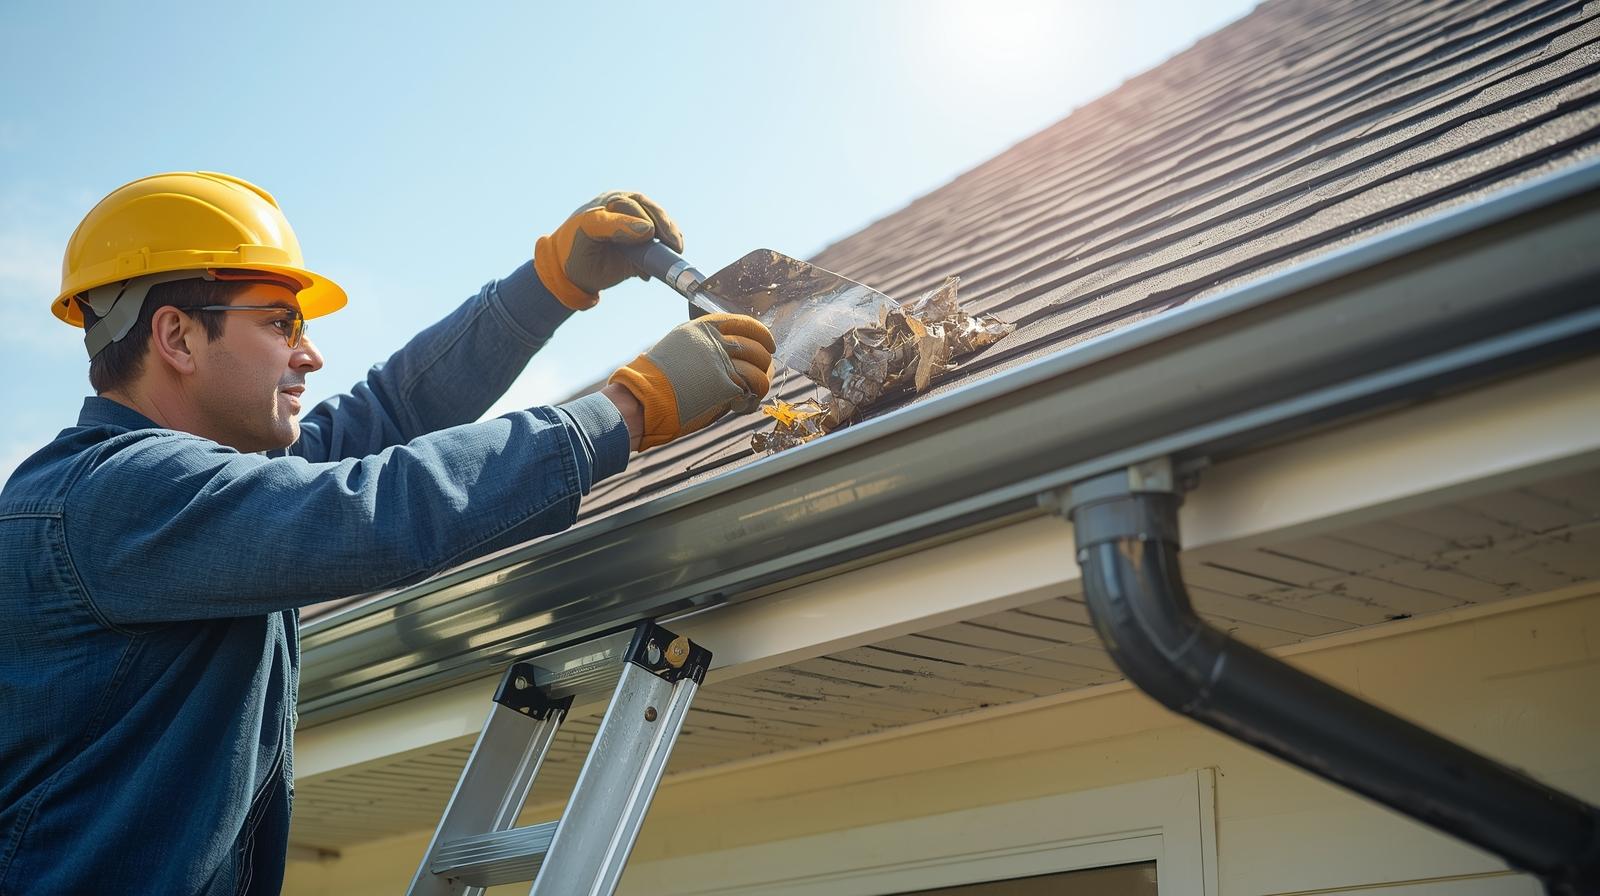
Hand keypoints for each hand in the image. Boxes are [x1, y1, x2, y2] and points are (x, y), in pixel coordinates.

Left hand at [534, 191, 683, 309]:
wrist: (571, 272)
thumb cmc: (574, 248)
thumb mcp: (586, 232)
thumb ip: (613, 227)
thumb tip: (649, 231)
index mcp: (610, 203)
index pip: (630, 204)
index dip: (641, 219)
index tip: (650, 234)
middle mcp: (627, 211)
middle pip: (652, 212)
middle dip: (665, 227)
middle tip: (673, 244)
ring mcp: (638, 227)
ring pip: (661, 225)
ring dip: (671, 237)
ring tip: (676, 251)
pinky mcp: (645, 245)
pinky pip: (662, 243)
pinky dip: (668, 251)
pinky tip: (667, 261)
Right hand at [608, 314, 774, 449]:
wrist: (644, 398)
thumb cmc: (656, 380)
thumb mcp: (679, 348)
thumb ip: (705, 347)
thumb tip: (732, 356)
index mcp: (702, 329)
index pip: (743, 323)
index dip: (761, 334)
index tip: (768, 344)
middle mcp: (714, 341)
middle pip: (756, 347)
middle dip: (764, 363)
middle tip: (762, 374)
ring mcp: (721, 362)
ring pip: (760, 369)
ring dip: (760, 384)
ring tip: (751, 394)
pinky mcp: (725, 385)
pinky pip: (752, 390)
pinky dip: (751, 400)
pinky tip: (740, 406)